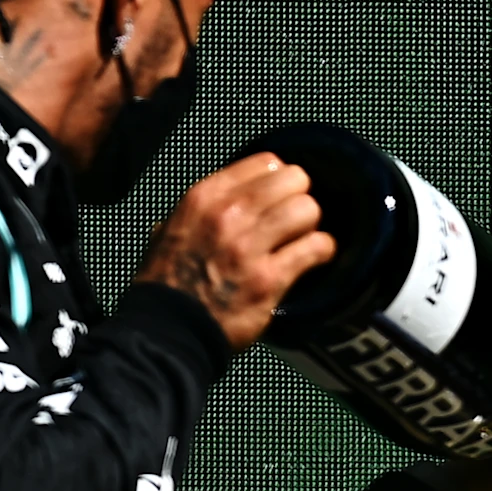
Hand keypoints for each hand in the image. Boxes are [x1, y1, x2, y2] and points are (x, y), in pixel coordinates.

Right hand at [136, 153, 333, 349]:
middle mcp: (227, 214)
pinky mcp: (269, 278)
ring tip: (303, 239)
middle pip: (293, 180)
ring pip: (307, 209)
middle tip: (296, 220)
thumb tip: (223, 199)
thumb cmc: (168, 281)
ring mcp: (248, 245)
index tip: (281, 197)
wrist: (168, 328)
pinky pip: (316, 248)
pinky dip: (323, 251)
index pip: (266, 162)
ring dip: (311, 225)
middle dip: (300, 198)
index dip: (281, 180)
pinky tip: (315, 258)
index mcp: (204, 197)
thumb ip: (201, 210)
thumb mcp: (171, 229)